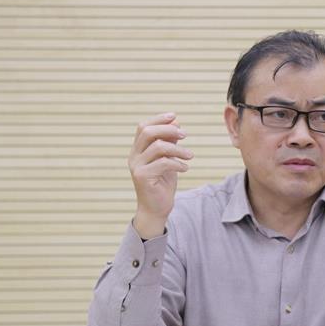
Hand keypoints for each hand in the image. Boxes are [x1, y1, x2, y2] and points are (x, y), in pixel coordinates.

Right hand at [128, 112, 192, 238]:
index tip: (175, 116)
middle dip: (168, 130)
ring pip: (157, 147)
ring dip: (178, 149)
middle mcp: (134, 156)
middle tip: (185, 135)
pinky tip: (185, 168)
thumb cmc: (162, 182)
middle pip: (147, 132)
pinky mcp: (142, 177)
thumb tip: (176, 122)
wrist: (156, 209)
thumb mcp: (168, 158)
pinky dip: (177, 163)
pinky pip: (163, 163)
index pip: (143, 126)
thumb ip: (169, 142)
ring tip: (190, 156)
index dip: (158, 119)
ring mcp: (137, 167)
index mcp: (138, 149)